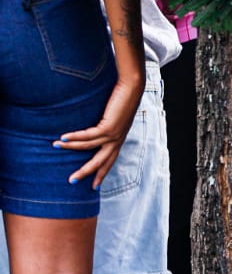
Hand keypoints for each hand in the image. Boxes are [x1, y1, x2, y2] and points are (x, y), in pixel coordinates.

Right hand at [57, 72, 142, 187]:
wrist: (133, 87)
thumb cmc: (124, 99)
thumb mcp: (115, 117)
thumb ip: (106, 126)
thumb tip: (94, 131)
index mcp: (120, 138)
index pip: (110, 160)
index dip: (102, 172)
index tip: (95, 186)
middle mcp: (117, 139)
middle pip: (101, 161)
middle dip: (86, 172)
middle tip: (72, 181)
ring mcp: (114, 134)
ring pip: (89, 148)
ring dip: (71, 148)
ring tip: (56, 147)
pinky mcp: (109, 127)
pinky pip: (87, 136)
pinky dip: (74, 137)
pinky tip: (62, 138)